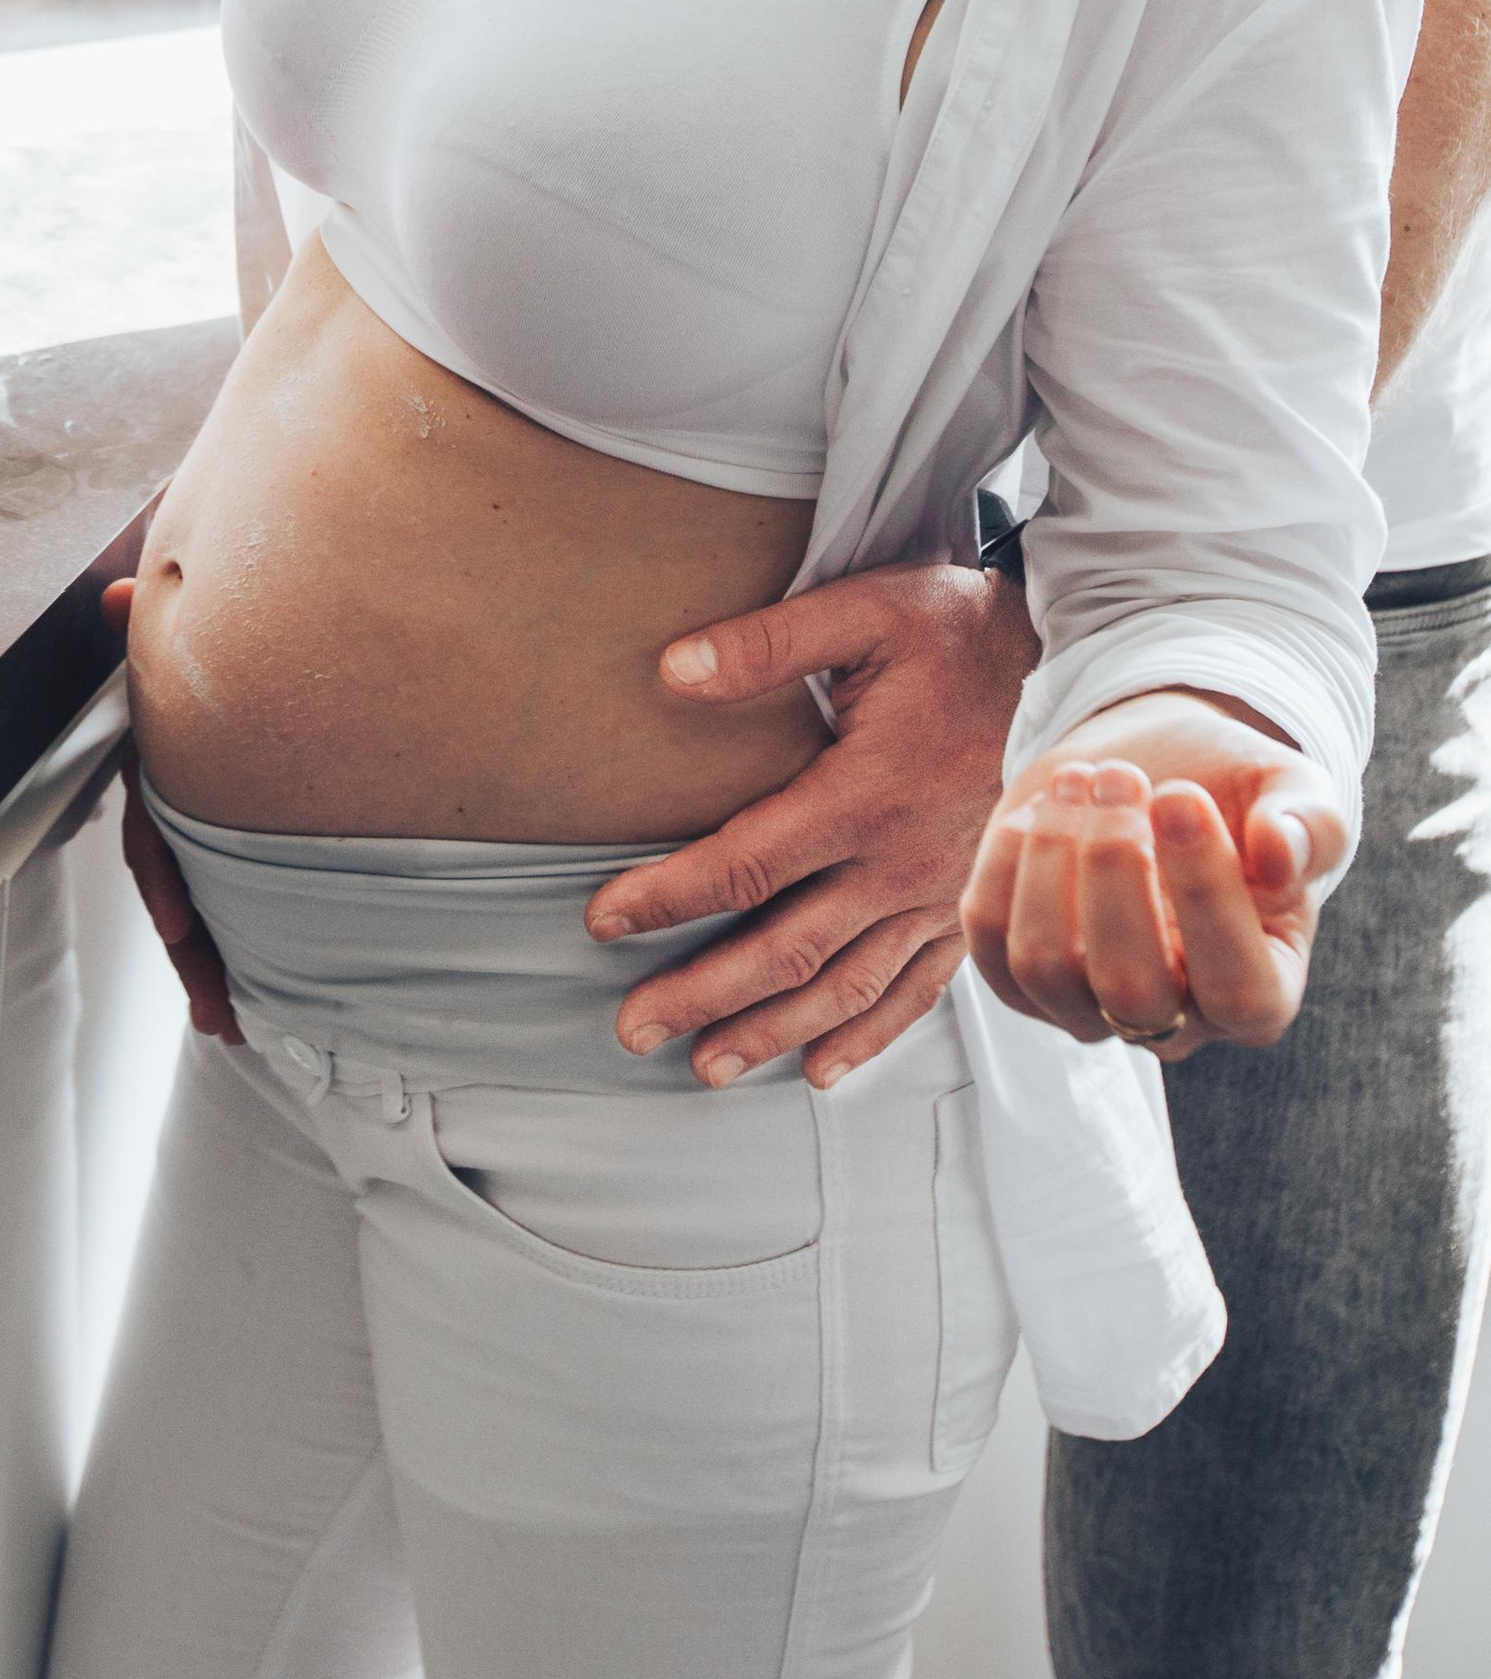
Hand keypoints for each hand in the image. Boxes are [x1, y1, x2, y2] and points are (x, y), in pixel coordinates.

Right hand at [102, 577, 240, 1043]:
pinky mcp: (252, 820)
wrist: (256, 611)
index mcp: (162, 754)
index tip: (180, 923)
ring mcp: (214, 809)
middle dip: (193, 952)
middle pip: (180, 881)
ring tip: (239, 1025)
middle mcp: (182, 791)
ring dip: (218, 960)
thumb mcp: (176, 632)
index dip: (164, 875)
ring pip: (211, 895)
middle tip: (219, 1014)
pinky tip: (264, 982)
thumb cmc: (215, 627)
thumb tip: (115, 598)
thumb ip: (147, 624)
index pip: (152, 825)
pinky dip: (249, 934)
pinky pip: (243, 885)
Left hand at [585, 563, 1037, 1088]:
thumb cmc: (960, 630)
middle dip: (702, 994)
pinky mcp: (970, 908)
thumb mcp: (866, 609)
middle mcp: (901, 863)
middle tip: (632, 1030)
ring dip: (771, 1031)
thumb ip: (768, 642)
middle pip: (785, 949)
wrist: (1076, 662)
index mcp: (865, 794)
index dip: (667, 897)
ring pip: (845, 986)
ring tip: (705, 1068)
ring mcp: (941, 895)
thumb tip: (671, 669)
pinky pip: (917, 991)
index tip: (603, 921)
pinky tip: (820, 1069)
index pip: (744, 864)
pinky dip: (867, 1036)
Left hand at [961, 692, 1344, 1057]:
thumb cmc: (1235, 795)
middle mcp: (1174, 1022)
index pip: (1237, 990)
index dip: (1206, 895)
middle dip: (1115, 868)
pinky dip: (1004, 860)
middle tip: (1124, 776)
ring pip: (1045, 967)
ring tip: (1085, 779)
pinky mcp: (1018, 974)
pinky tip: (1042, 807)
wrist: (1153, 773)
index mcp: (1262, 993)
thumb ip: (1309, 824)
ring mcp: (1087, 1007)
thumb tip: (1279, 853)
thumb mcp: (1295, 792)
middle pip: (1130, 989)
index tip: (1181, 796)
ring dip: (1055, 854)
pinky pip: (988, 939)